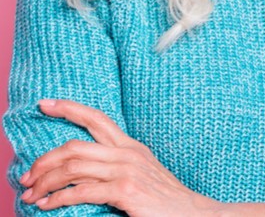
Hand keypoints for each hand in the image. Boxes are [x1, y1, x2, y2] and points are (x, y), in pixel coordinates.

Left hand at [20, 99, 221, 215]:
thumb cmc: (164, 199)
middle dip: (45, 159)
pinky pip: (83, 190)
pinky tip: (49, 205)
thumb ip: (118, 165)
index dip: (69, 108)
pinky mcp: (125, 190)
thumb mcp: (141, 172)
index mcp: (130, 145)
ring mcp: (126, 170)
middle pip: (75, 145)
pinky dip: (60, 198)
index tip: (46, 104)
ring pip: (74, 166)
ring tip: (31, 193)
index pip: (96, 117)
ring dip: (46, 180)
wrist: (192, 213)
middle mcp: (127, 152)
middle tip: (26, 175)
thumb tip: (87, 168)